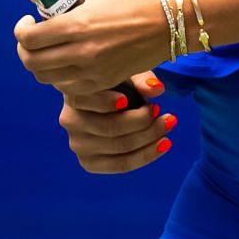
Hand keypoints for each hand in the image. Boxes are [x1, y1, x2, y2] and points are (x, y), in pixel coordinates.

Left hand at [13, 0, 168, 95]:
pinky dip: (62, 77)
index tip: (27, 22)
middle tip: (32, 38)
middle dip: (26, 49)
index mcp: (77, 25)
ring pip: (47, 79)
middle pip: (32, 63)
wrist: (169, 24)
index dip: (21, 30)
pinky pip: (69, 89)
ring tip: (51, 49)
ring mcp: (93, 72)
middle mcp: (81, 52)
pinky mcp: (104, 83)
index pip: (29, 38)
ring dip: (43, 64)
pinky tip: (69, 62)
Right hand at [56, 74, 174, 173]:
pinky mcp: (89, 163)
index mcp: (73, 94)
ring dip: (149, 137)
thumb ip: (140, 78)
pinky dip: (147, 155)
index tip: (127, 100)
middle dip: (141, 120)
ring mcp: (78, 145)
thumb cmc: (117, 83)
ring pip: (119, 147)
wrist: (107, 102)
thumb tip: (156, 89)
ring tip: (168, 122)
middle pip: (109, 128)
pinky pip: (121, 164)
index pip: (84, 100)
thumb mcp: (127, 73)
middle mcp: (70, 121)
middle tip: (159, 109)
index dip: (105, 102)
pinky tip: (165, 143)